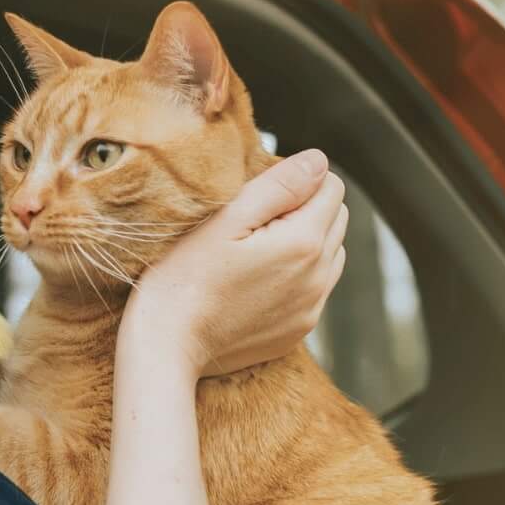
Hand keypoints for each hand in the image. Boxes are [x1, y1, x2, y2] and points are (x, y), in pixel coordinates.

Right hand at [129, 150, 347, 378]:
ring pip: (332, 252)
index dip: (297, 180)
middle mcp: (318, 277)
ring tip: (259, 249)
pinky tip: (260, 278)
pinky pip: (317, 287)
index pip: (331, 186)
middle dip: (306, 208)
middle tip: (256, 221)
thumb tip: (319, 161)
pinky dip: (299, 274)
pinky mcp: (299, 329)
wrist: (168, 343)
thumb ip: (280, 185)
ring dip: (307, 241)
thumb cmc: (185, 275)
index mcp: (304, 242)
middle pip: (336, 218)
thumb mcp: (227, 217)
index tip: (262, 196)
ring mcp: (311, 307)